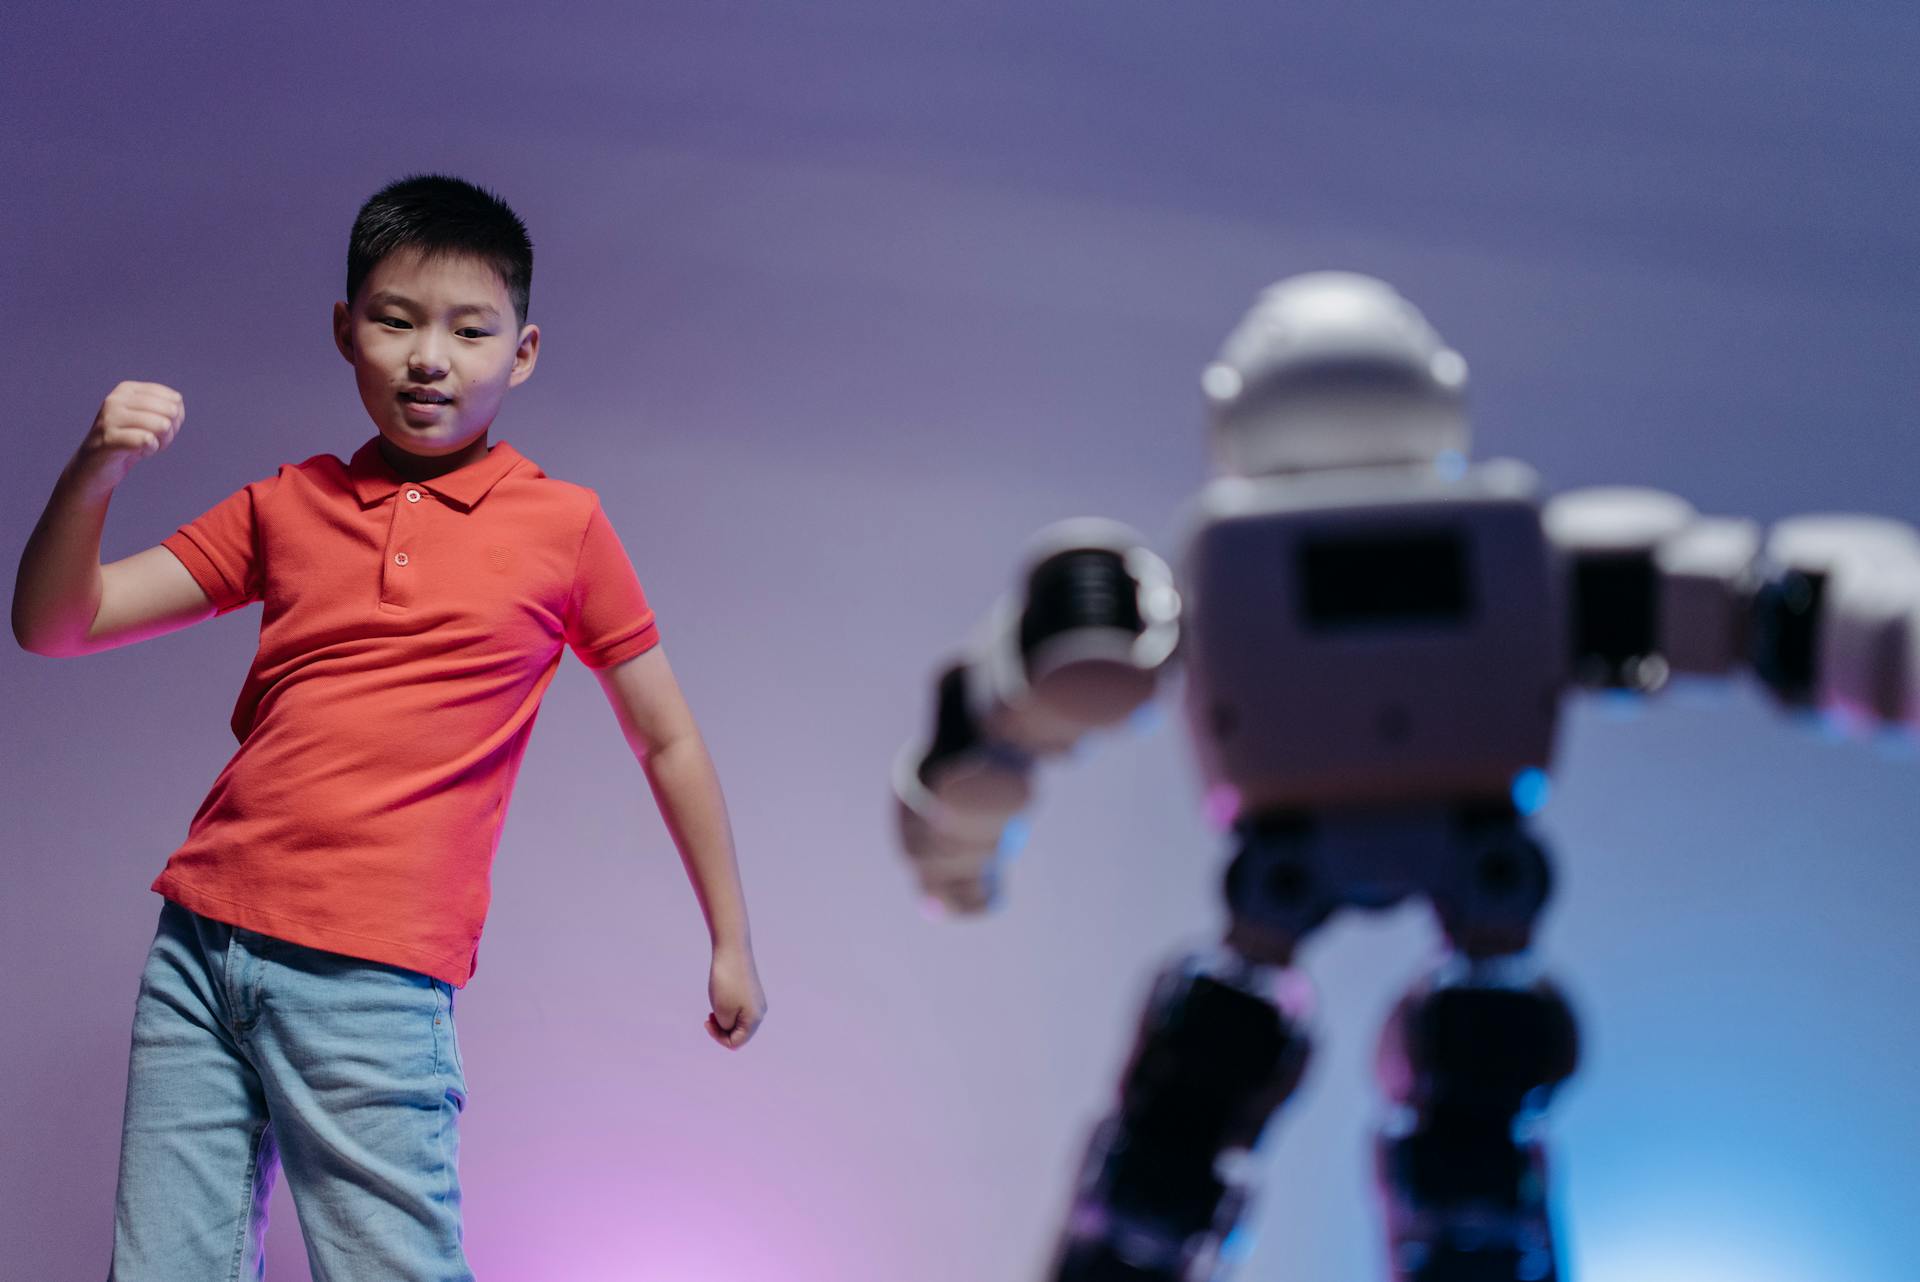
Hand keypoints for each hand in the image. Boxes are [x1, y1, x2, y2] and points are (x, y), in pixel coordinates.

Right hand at [69, 381, 184, 494]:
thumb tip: (177, 404)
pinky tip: (139, 452)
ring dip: (161, 442)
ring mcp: (110, 418)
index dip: (177, 418)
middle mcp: (116, 400)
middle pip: (169, 411)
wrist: (94, 466)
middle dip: (171, 430)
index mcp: (127, 390)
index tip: (163, 428)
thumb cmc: (126, 441)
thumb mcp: (146, 419)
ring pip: (161, 425)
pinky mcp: (109, 439)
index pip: (172, 399)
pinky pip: (146, 440)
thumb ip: (164, 408)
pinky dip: (150, 449)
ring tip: (147, 446)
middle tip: (155, 440)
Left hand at [705, 942, 765, 1049]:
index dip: (718, 1037)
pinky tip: (721, 997)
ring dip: (723, 1018)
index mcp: (755, 1020)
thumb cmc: (726, 983)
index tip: (708, 1020)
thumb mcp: (723, 1013)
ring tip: (714, 1006)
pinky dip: (727, 1009)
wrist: (732, 950)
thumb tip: (731, 1030)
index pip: (735, 1043)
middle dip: (721, 1028)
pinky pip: (739, 1009)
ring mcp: (756, 1001)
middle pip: (738, 1033)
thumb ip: (727, 1029)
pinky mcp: (751, 991)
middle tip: (709, 1015)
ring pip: (738, 1021)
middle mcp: (760, 1012)